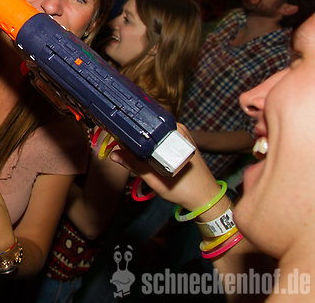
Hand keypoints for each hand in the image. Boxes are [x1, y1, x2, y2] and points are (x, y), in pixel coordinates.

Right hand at [108, 123, 222, 211]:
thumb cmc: (184, 189)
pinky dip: (149, 142)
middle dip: (132, 133)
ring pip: (152, 132)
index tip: (114, 129)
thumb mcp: (155, 179)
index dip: (129, 125)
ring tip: (126, 145)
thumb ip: (133, 165)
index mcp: (174, 133)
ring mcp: (180, 134)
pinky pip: (159, 137)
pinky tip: (140, 150)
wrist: (206, 198)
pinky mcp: (180, 140)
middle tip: (117, 140)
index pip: (146, 122)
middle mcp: (178, 129)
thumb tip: (114, 154)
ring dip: (141, 139)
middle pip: (148, 126)